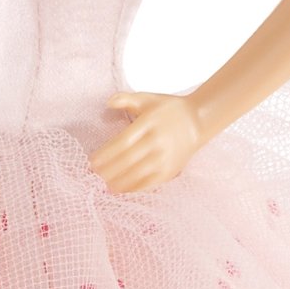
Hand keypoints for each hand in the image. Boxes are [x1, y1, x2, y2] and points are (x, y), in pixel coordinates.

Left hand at [91, 90, 206, 194]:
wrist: (197, 122)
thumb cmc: (169, 110)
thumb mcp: (148, 99)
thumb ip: (126, 99)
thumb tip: (108, 102)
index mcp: (149, 123)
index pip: (123, 142)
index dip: (106, 154)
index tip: (92, 161)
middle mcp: (157, 142)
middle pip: (128, 160)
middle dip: (108, 170)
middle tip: (94, 175)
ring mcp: (164, 159)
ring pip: (137, 174)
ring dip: (118, 182)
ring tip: (104, 185)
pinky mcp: (169, 171)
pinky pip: (149, 183)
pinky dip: (134, 188)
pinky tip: (121, 190)